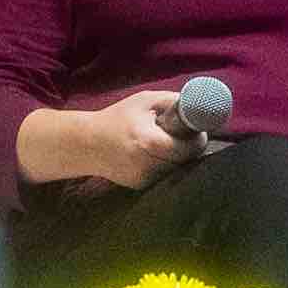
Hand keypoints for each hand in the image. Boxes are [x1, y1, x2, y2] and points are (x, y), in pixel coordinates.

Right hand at [76, 87, 196, 188]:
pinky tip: (149, 154)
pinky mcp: (141, 186)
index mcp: (149, 142)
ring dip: (177, 157)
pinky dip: (164, 164)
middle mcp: (147, 164)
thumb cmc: (118, 118)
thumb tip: (200, 106)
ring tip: (161, 143)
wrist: (88, 144)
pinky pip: (164, 175)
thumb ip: (174, 102)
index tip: (194, 130)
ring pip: (177, 169)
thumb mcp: (145, 101)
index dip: (197, 138)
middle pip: (187, 160)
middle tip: (179, 134)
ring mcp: (144, 178)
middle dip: (188, 147)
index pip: (190, 148)